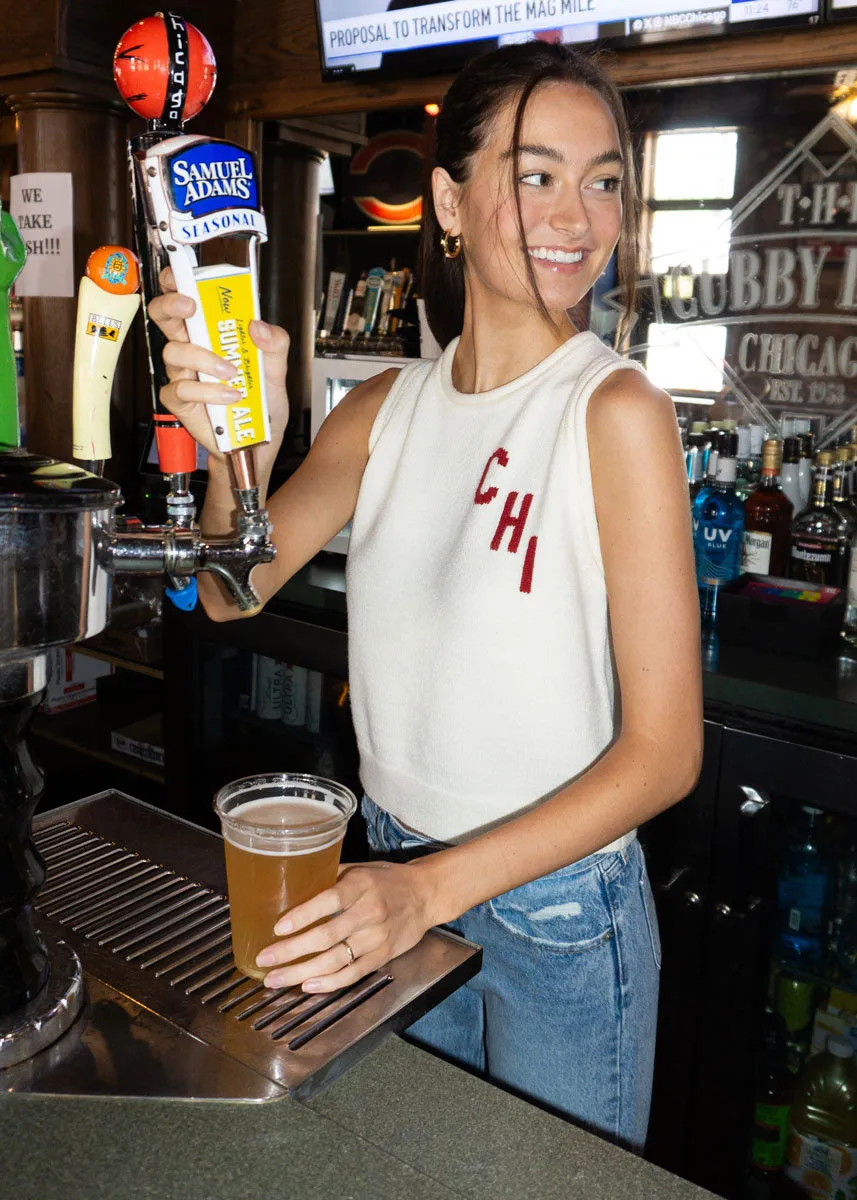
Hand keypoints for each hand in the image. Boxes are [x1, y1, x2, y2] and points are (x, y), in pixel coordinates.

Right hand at [147, 266, 289, 461]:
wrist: (258, 444)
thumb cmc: (262, 405)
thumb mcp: (277, 372)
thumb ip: (275, 345)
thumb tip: (258, 325)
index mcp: (212, 333)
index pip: (186, 298)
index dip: (176, 281)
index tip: (182, 274)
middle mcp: (193, 348)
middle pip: (164, 315)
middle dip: (172, 305)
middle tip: (191, 308)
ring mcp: (183, 374)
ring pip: (174, 351)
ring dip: (204, 358)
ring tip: (233, 374)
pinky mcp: (179, 400)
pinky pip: (181, 388)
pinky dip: (207, 391)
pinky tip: (230, 397)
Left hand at [255, 861, 433, 992]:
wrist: (425, 895)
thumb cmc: (387, 879)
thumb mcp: (360, 869)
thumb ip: (330, 878)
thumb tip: (291, 886)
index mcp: (361, 885)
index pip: (329, 900)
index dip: (303, 915)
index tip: (278, 927)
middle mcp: (369, 912)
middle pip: (326, 936)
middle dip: (291, 951)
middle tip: (266, 959)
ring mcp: (377, 938)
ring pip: (335, 960)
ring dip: (302, 972)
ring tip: (276, 978)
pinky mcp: (382, 956)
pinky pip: (353, 974)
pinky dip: (329, 983)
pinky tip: (307, 985)